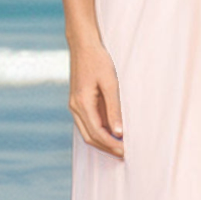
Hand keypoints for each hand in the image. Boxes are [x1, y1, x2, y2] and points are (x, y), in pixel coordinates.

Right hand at [68, 40, 124, 157]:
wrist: (83, 45)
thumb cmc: (98, 61)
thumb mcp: (110, 83)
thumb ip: (114, 109)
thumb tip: (118, 132)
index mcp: (82, 103)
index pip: (97, 133)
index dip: (112, 144)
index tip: (126, 151)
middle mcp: (75, 108)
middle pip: (90, 138)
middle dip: (107, 148)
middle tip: (125, 154)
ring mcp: (74, 106)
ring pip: (87, 133)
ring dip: (103, 142)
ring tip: (120, 147)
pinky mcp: (78, 103)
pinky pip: (87, 124)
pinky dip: (99, 132)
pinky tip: (112, 134)